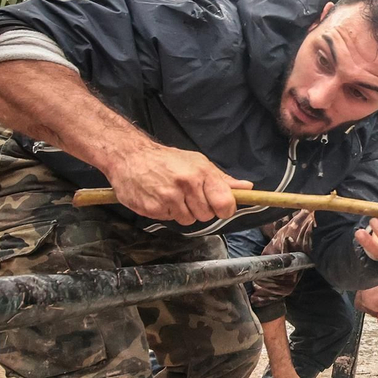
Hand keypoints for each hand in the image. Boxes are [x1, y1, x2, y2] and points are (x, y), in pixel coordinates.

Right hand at [106, 142, 252, 224]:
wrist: (130, 156)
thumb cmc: (167, 160)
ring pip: (188, 221)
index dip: (225, 209)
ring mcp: (168, 198)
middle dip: (200, 209)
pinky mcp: (153, 208)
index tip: (220, 207)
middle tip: (188, 195)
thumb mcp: (198, 163)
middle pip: (206, 215)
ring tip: (172, 195)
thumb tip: (247, 188)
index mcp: (201, 173)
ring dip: (182, 212)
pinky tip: (160, 198)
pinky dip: (166, 213)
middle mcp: (186, 185)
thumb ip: (222, 179)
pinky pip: (170, 220)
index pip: (225, 203)